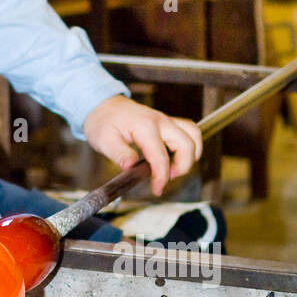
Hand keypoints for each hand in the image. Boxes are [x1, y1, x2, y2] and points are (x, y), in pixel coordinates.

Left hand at [82, 94, 202, 196]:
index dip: (161, 177)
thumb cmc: (103, 122)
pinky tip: (177, 158)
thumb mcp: (103, 140)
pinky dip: (189, 146)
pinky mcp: (168, 122)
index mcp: (144, 126)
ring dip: (190, 155)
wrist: (103, 106)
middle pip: (186, 144)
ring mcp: (166, 120)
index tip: (157, 190)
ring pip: (193, 135)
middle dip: (182, 167)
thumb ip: (119, 153)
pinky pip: (189, 131)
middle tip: (165, 179)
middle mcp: (160, 121)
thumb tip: (130, 166)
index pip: (160, 156)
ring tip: (174, 169)